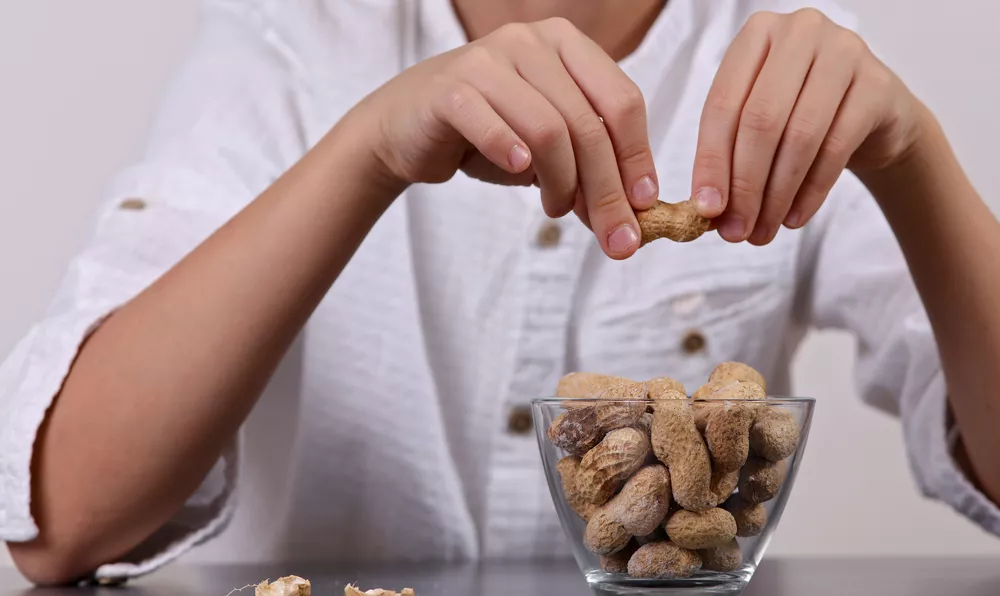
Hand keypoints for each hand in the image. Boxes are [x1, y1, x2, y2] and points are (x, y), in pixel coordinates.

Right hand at [357, 18, 657, 258]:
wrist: (406, 129)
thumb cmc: (485, 135)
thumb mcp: (547, 152)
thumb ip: (589, 173)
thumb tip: (632, 221)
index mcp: (566, 46)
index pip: (621, 101)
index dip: (637, 157)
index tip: (646, 205)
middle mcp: (530, 42)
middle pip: (588, 123)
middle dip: (607, 189)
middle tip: (615, 239)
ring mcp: (488, 60)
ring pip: (549, 129)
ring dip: (562, 183)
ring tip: (556, 209)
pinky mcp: (450, 88)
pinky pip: (493, 125)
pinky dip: (511, 154)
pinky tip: (519, 173)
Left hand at [690, 8, 925, 244]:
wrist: (874, 116)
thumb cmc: (801, 115)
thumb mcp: (758, 124)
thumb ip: (728, 156)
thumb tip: (708, 209)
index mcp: (756, 34)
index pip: (722, 105)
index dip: (710, 162)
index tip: (705, 209)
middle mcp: (800, 31)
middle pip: (759, 121)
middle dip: (744, 185)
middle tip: (736, 231)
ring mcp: (844, 52)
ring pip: (798, 136)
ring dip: (776, 195)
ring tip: (763, 232)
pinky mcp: (877, 85)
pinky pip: (836, 148)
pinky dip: (810, 192)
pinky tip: (794, 218)